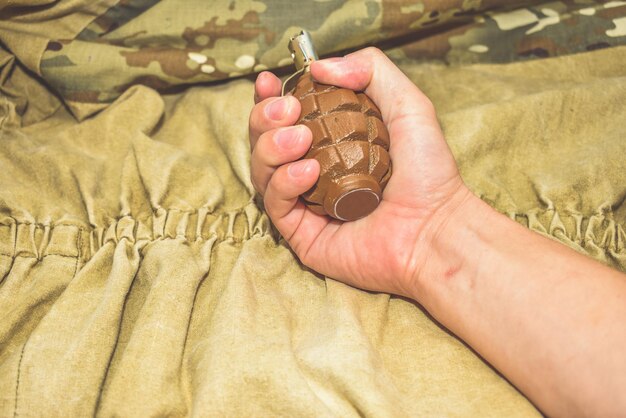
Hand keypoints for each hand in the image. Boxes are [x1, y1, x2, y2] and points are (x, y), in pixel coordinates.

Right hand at [249, 47, 468, 296]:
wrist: (434, 229)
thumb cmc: (428, 173)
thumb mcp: (407, 105)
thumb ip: (370, 71)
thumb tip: (318, 67)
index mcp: (331, 143)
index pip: (286, 118)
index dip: (270, 98)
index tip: (269, 81)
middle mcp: (313, 171)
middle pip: (265, 140)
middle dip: (265, 117)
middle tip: (290, 111)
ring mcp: (306, 204)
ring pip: (262, 169)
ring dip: (271, 146)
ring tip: (300, 139)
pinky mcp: (302, 234)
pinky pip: (275, 203)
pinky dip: (284, 181)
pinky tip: (308, 170)